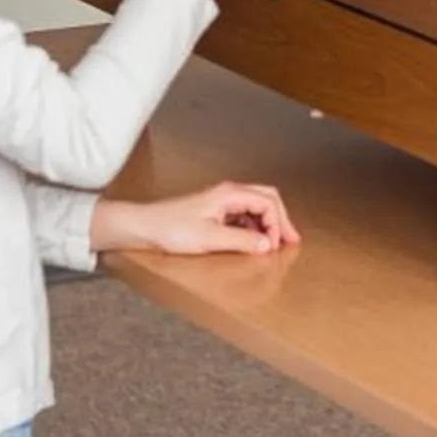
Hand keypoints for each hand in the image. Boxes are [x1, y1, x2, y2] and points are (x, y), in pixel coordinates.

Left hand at [94, 180, 299, 256]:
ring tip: (272, 243)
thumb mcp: (211, 239)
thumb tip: (267, 245)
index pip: (268, 202)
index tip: (278, 244)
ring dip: (267, 223)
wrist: (145, 227)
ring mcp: (222, 200)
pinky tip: (251, 241)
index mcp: (230, 194)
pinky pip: (243, 214)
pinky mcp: (215, 210)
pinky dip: (253, 226)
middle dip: (280, 219)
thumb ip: (242, 242)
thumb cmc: (171, 229)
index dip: (278, 224)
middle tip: (291, 239)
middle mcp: (229, 192)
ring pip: (256, 205)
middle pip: (267, 198)